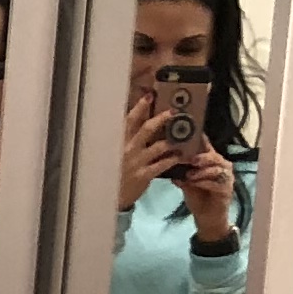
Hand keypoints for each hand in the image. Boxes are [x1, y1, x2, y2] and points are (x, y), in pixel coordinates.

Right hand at [117, 83, 171, 209]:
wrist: (108, 197)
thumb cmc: (115, 172)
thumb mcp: (116, 153)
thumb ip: (127, 139)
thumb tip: (141, 123)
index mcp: (120, 142)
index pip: (129, 121)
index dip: (139, 107)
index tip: (149, 96)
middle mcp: (127, 149)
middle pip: (146, 129)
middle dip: (161, 119)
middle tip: (173, 112)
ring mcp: (136, 162)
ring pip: (158, 146)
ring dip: (173, 140)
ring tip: (184, 135)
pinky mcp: (143, 175)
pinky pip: (162, 164)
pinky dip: (173, 159)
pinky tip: (181, 156)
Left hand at [175, 138, 238, 245]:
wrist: (206, 217)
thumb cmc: (197, 198)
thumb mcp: (186, 183)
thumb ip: (180, 173)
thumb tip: (168, 162)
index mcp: (211, 161)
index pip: (206, 146)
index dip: (199, 140)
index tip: (187, 135)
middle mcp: (222, 166)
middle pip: (214, 156)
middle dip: (201, 157)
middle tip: (189, 159)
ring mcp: (226, 178)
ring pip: (217, 169)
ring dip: (202, 171)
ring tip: (189, 174)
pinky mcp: (227, 189)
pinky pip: (217, 184)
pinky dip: (204, 183)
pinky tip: (194, 183)